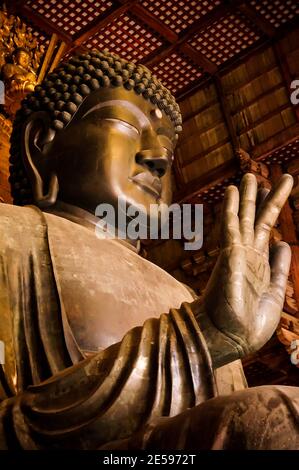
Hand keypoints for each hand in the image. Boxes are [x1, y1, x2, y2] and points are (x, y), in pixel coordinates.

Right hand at [201, 173, 292, 362]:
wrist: (230, 338)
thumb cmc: (249, 324)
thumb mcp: (275, 294)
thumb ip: (279, 269)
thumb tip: (283, 243)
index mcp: (259, 265)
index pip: (265, 232)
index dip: (269, 212)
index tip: (272, 195)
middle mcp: (248, 255)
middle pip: (255, 220)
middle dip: (260, 199)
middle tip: (260, 178)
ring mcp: (238, 254)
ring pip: (244, 218)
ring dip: (248, 197)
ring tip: (249, 176)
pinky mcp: (230, 254)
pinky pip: (230, 225)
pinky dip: (230, 207)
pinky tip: (232, 190)